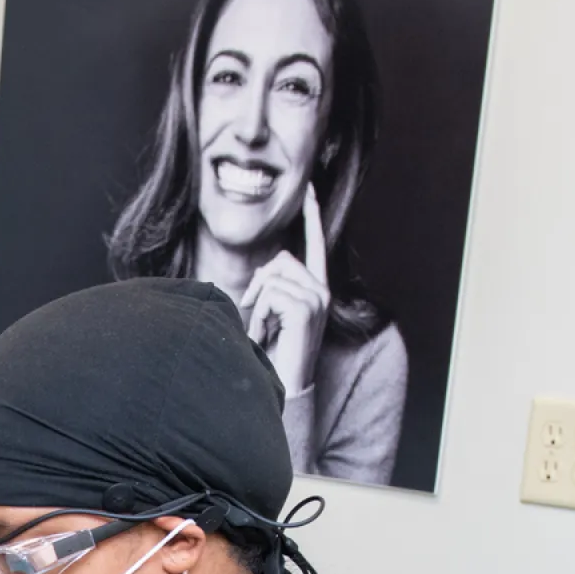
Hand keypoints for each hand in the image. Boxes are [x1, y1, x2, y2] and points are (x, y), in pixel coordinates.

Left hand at [240, 184, 330, 398]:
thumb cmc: (274, 355)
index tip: (309, 187)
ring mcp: (317, 298)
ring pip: (271, 277)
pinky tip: (265, 336)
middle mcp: (322, 289)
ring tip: (263, 332)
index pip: (314, 244)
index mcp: (315, 288)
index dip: (311, 215)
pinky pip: (269, 295)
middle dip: (257, 285)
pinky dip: (258, 317)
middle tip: (252, 315)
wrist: (284, 386)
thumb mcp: (273, 315)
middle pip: (279, 260)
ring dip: (256, 306)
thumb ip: (273, 289)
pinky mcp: (306, 308)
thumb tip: (265, 272)